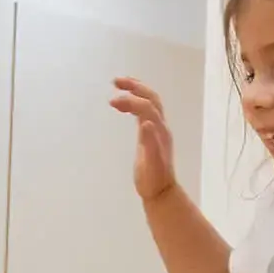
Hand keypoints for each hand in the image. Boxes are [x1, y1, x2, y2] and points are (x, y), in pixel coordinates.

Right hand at [111, 76, 177, 199]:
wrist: (161, 191)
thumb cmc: (154, 180)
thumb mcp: (151, 164)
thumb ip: (150, 143)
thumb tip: (145, 122)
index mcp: (159, 131)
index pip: (146, 107)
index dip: (130, 101)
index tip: (111, 101)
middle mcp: (160, 126)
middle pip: (151, 98)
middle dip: (135, 87)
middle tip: (115, 81)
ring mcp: (157, 129)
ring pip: (150, 102)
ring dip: (136, 90)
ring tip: (119, 85)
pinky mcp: (151, 134)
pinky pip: (145, 111)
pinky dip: (135, 102)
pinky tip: (124, 104)